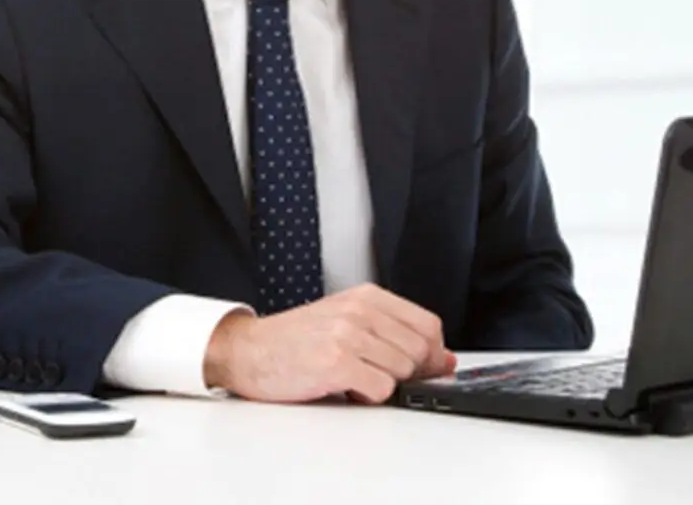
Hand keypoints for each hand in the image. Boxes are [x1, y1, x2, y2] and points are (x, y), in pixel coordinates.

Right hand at [203, 284, 456, 403]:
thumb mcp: (346, 321)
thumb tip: (444, 359)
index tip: (427, 368)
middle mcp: (359, 311)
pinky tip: (345, 387)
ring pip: (402, 372)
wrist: (249, 350)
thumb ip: (394, 334)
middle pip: (419, 351)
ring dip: (383, 384)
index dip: (434, 354)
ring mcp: (347, 335)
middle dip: (408, 374)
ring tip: (355, 377)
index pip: (428, 325)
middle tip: (379, 376)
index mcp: (365, 296)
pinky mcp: (336, 363)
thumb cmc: (296, 339)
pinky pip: (381, 389)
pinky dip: (368, 396)